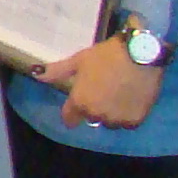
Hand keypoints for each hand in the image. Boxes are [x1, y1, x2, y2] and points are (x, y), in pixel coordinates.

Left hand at [34, 39, 161, 130]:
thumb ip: (57, 71)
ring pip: (110, 122)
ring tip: (118, 94)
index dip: (72, 112)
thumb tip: (36, 74)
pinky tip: (131, 99)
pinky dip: (128, 114)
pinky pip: (127, 123)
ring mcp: (117, 119)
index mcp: (79, 102)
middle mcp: (96, 114)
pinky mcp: (135, 120)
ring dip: (111, 113)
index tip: (77, 105)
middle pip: (91, 118)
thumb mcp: (79, 60)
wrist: (141, 54)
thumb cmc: (107, 55)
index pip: (69, 119)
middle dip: (94, 108)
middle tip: (103, 90)